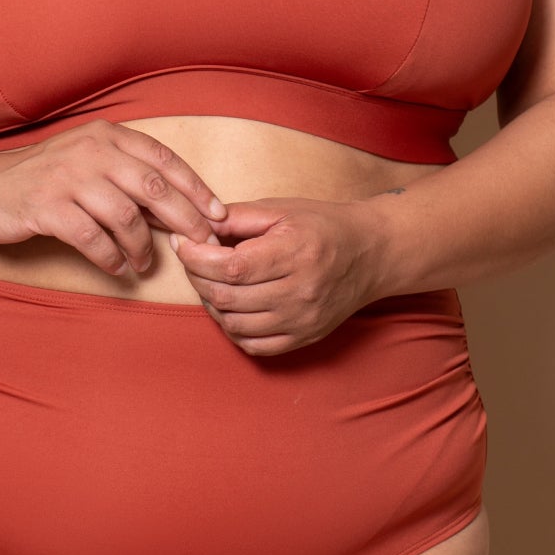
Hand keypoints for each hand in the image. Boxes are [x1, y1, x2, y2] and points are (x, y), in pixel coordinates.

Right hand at [0, 120, 229, 278]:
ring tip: (144, 265)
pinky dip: (110, 257)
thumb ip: (129, 178)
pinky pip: (91, 238)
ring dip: (142, 247)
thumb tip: (181, 207)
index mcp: (106, 136)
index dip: (196, 188)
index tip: (218, 216)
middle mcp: (90, 150)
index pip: (164, 159)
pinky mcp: (45, 206)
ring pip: (125, 217)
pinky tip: (117, 268)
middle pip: (154, 189)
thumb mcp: (89, 163)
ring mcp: (66, 177)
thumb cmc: (46, 179)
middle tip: (201, 246)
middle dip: (185, 220)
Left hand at [169, 196, 388, 355]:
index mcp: (294, 253)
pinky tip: (230, 306)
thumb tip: (196, 227)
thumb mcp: (282, 209)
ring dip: (212, 303)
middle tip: (193, 260)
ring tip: (210, 281)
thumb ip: (237, 217)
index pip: (231, 268)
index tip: (183, 244)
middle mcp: (300, 292)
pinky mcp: (305, 337)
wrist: (371, 253)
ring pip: (234, 324)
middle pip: (227, 297)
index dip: (197, 258)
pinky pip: (254, 345)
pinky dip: (232, 328)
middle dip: (197, 277)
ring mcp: (303, 319)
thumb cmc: (324, 225)